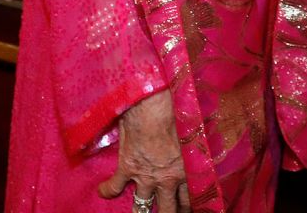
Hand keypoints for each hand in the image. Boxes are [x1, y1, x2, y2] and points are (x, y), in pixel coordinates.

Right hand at [98, 88, 189, 210]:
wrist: (153, 104)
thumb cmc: (175, 111)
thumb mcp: (191, 131)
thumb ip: (193, 143)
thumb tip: (203, 135)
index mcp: (186, 170)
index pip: (191, 198)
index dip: (189, 206)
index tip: (187, 209)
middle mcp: (167, 179)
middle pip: (169, 209)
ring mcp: (145, 176)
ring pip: (142, 206)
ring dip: (141, 211)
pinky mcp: (127, 168)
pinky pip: (115, 186)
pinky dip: (108, 190)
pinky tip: (103, 193)